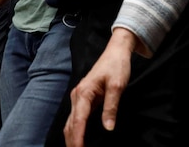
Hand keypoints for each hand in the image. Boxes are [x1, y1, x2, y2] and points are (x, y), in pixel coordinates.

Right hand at [64, 29, 136, 146]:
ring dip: (72, 137)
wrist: (116, 51)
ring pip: (71, 122)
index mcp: (84, 93)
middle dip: (72, 141)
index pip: (78, 121)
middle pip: (71, 124)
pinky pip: (76, 117)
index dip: (78, 138)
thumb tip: (108, 128)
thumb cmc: (117, 65)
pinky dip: (75, 130)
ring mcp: (78, 97)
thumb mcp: (117, 86)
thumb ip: (111, 107)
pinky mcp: (83, 98)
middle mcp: (77, 96)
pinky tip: (79, 139)